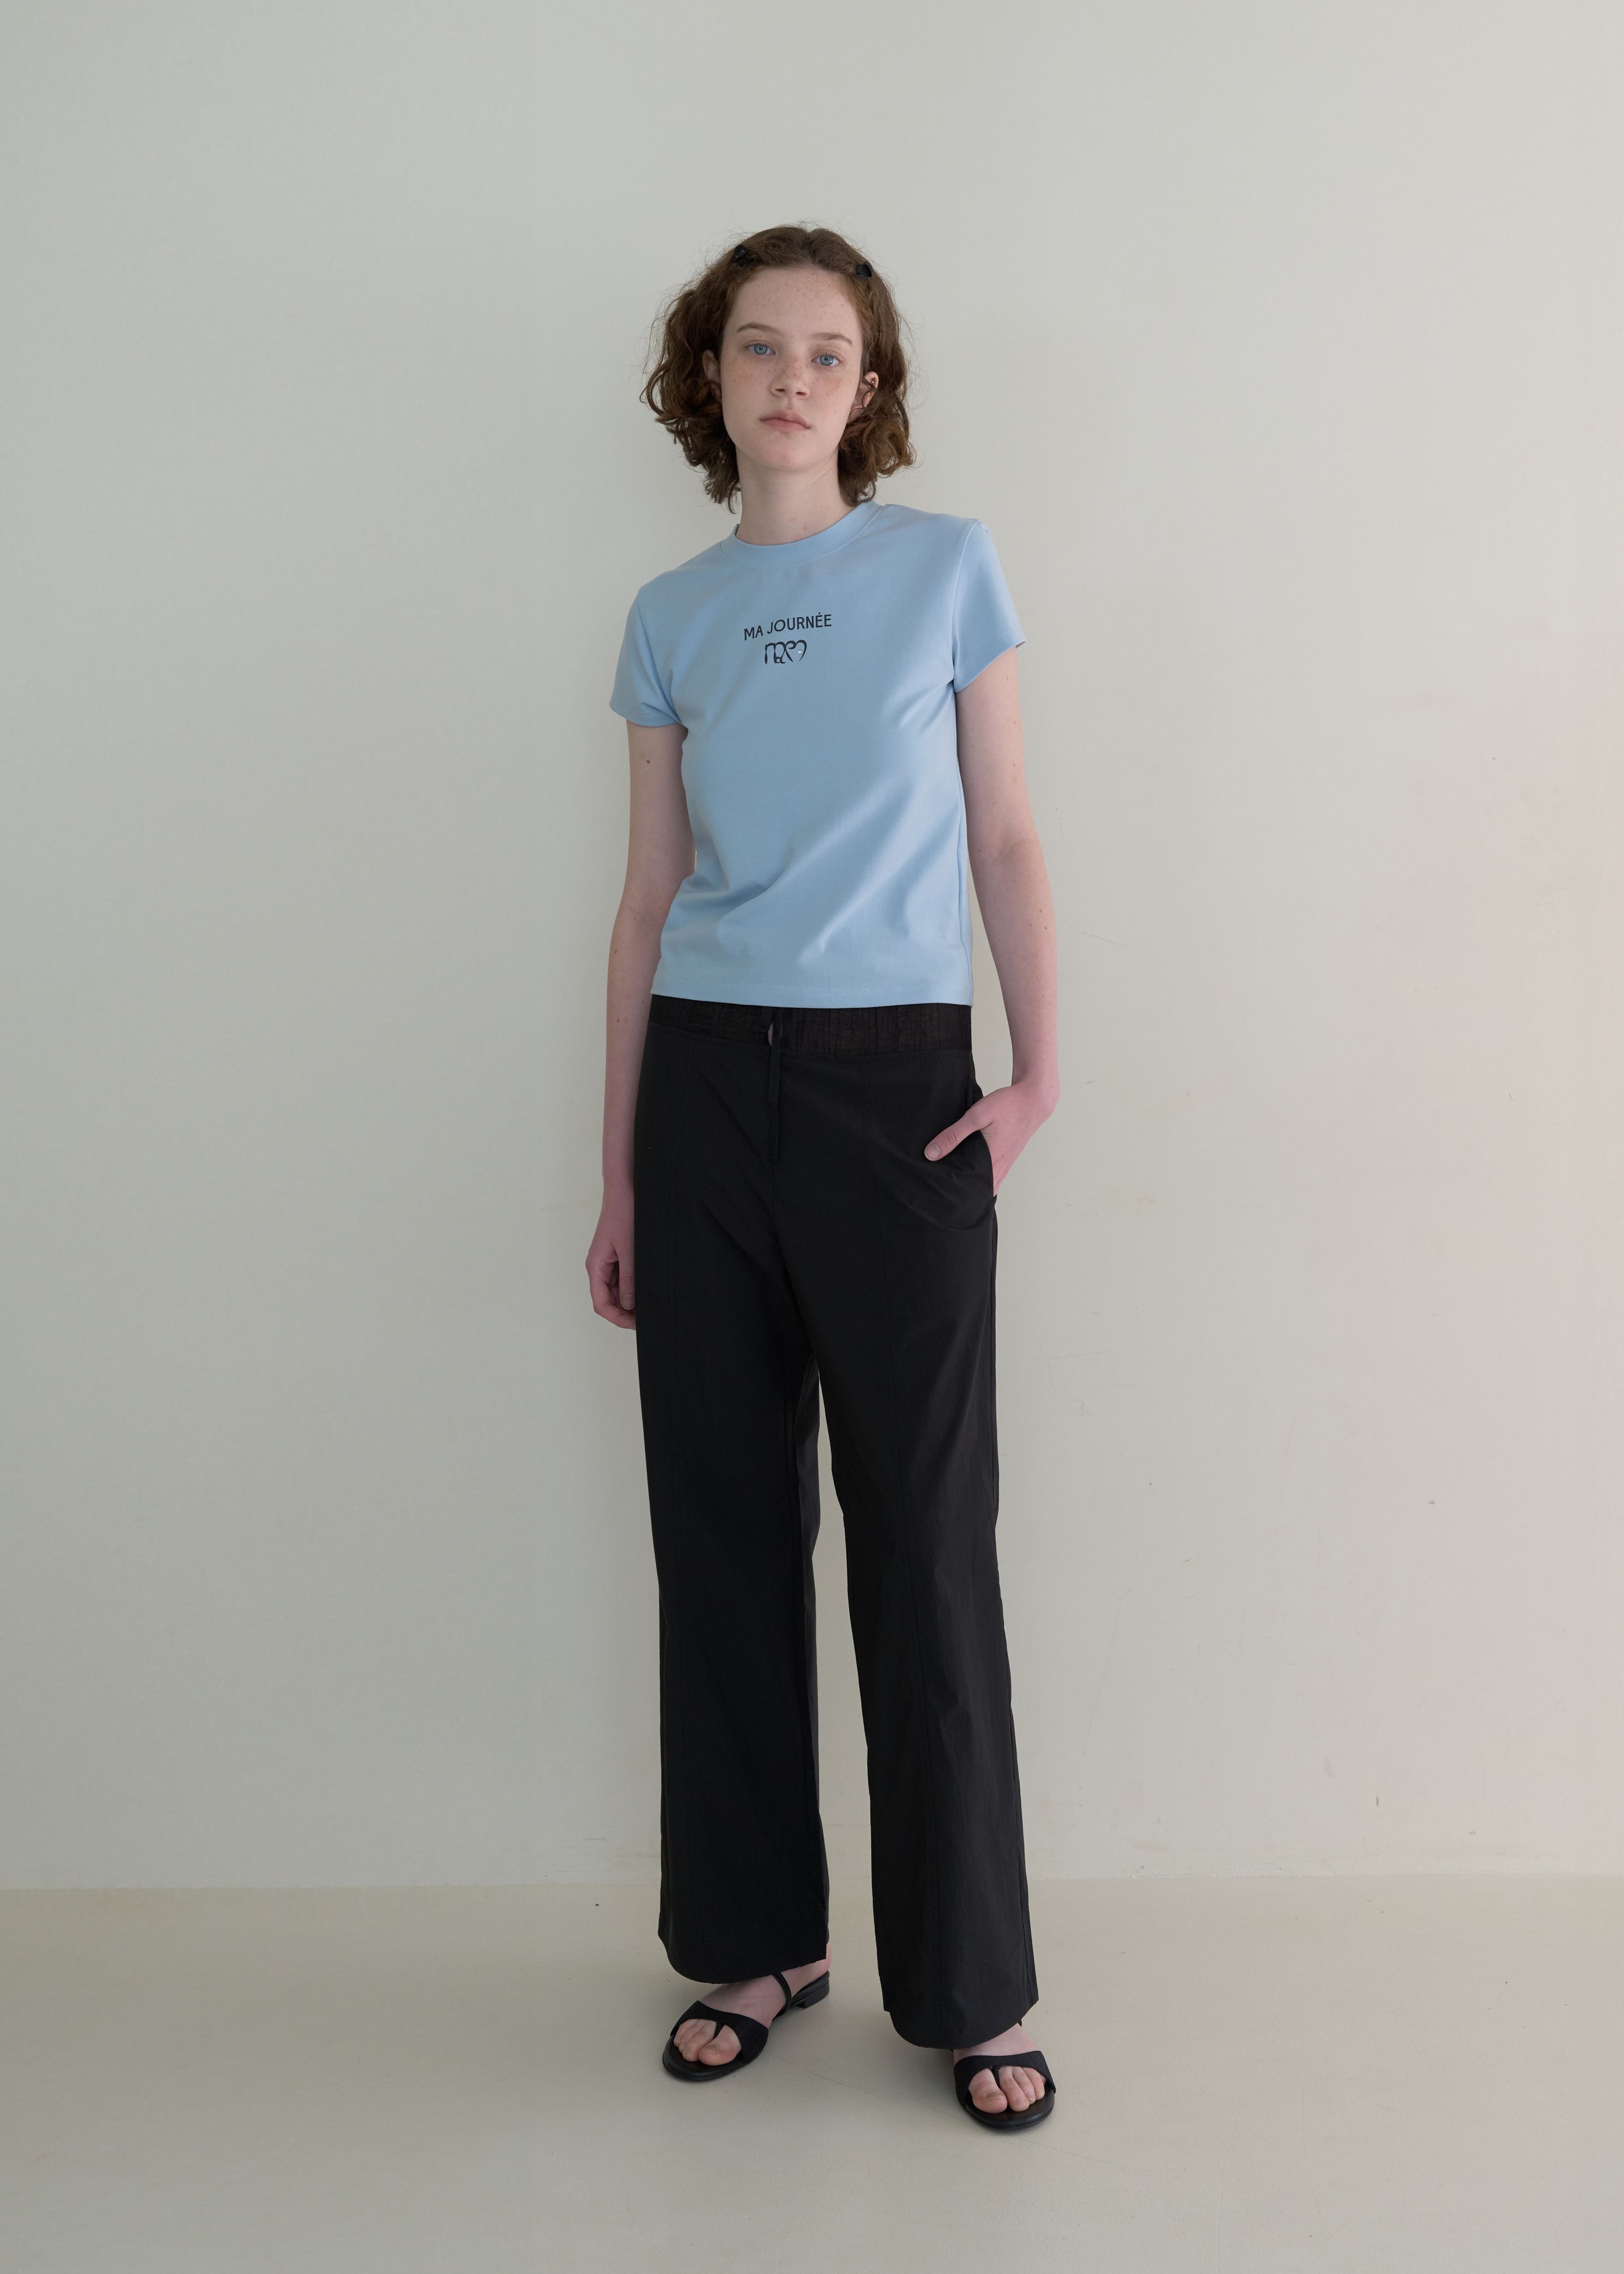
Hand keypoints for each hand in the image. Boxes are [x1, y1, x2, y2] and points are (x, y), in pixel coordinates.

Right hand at [586, 1184, 636, 1327]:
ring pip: (617, 1291)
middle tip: (648, 1319)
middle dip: (626, 1313)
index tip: (636, 1325)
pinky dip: (634, 1288)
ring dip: (631, 1302)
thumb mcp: (629, 1250)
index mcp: (596, 1267)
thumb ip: (629, 1278)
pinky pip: (623, 1279)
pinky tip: (648, 1291)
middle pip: (608, 1300)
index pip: (601, 1303)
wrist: (625, 1189)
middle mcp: (599, 1267)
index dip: (617, 1318)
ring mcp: (608, 1262)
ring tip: (651, 1307)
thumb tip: (629, 1305)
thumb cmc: (624, 1214)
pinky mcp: (618, 1256)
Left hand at [923, 1075, 1057, 1195]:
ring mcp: (1005, 1165)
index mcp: (991, 1160)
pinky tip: (970, 1173)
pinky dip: (981, 1179)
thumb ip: (954, 1134)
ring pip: (986, 1186)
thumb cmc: (1007, 1105)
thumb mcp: (977, 1116)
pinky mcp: (1007, 1160)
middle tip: (940, 1188)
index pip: (967, 1186)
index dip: (952, 1190)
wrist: (1033, 1100)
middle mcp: (999, 1168)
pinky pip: (993, 1178)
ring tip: (952, 1184)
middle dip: (960, 1191)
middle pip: (976, 1190)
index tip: (936, 1189)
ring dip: (971, 1186)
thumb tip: (931, 1154)